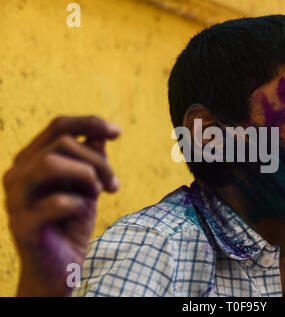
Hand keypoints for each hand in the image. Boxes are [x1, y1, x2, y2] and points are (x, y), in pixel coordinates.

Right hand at [3, 116, 120, 295]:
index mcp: (32, 160)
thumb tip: (101, 133)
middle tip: (114, 184)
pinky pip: (55, 201)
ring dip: (86, 174)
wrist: (62, 265)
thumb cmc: (73, 221)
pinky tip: (81, 211)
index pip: (58, 126)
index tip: (118, 133)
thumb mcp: (88, 186)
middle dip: (98, 160)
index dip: (90, 123)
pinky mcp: (23, 226)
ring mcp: (16, 200)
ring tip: (99, 192)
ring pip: (49, 163)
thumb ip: (91, 159)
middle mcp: (18, 174)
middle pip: (61, 143)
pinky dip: (77, 202)